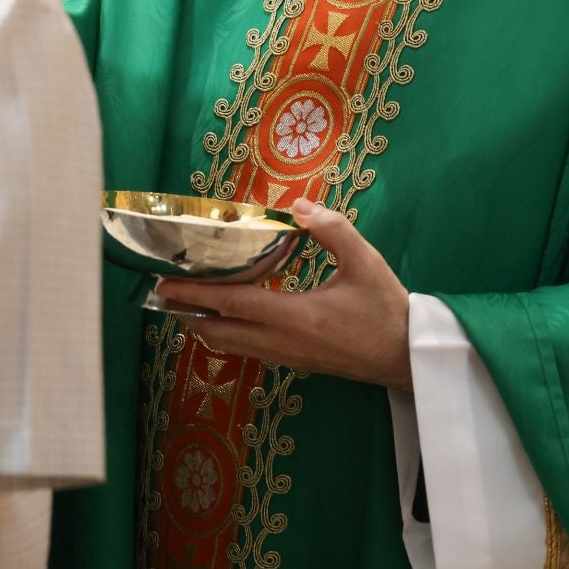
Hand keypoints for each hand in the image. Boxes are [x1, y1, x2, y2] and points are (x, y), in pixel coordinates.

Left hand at [155, 200, 413, 390]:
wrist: (406, 356)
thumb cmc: (386, 308)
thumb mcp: (365, 261)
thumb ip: (332, 229)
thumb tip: (296, 205)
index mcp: (297, 316)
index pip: (233, 304)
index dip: (195, 294)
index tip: (164, 284)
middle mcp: (283, 342)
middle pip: (220, 333)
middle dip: (188, 313)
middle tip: (162, 295)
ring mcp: (287, 357)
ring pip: (232, 347)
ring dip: (204, 327)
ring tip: (184, 306)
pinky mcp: (294, 363)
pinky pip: (249, 350)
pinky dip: (226, 336)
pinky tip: (224, 321)